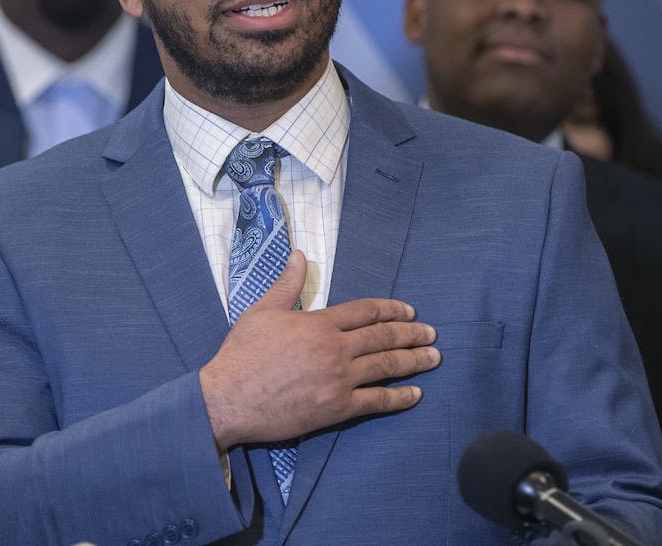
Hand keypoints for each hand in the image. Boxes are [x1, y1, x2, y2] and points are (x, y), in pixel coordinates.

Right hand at [199, 250, 439, 450]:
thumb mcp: (262, 310)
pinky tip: (415, 395)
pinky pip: (376, 401)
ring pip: (386, 367)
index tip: (410, 311)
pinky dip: (399, 398)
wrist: (228, 398)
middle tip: (431, 333)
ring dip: (413, 361)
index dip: (391, 309)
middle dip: (411, 333)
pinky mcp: (336, 408)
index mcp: (320, 323)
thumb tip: (301, 255)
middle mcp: (335, 349)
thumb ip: (287, 284)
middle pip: (383, 337)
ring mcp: (339, 379)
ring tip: (433, 357)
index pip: (366, 311)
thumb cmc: (242, 353)